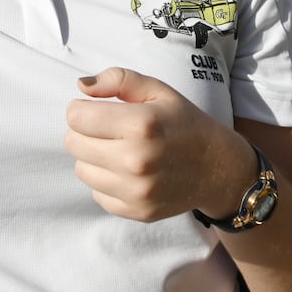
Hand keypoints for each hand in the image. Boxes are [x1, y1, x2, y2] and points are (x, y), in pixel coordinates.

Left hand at [65, 67, 243, 221]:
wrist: (217, 167)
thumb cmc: (183, 123)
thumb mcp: (158, 90)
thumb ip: (118, 79)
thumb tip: (81, 86)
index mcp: (141, 124)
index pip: (76, 117)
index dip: (81, 109)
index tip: (95, 110)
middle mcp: (137, 160)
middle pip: (73, 143)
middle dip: (84, 132)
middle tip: (107, 130)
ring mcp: (137, 190)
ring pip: (81, 170)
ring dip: (92, 158)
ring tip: (117, 150)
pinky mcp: (138, 211)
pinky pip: (97, 194)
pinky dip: (105, 182)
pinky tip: (126, 172)